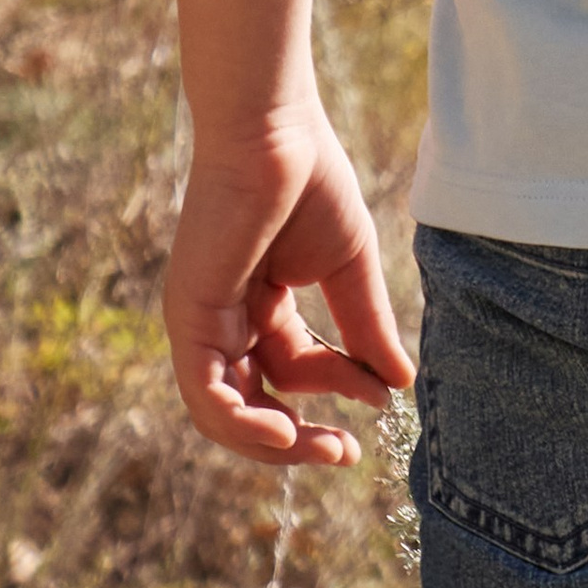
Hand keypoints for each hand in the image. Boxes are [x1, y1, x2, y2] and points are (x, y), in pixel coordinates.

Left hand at [164, 99, 412, 467]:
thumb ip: (367, 326)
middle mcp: (224, 322)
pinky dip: (239, 422)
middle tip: (343, 454)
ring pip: (224, 411)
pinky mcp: (188, 319)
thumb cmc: (310, 183)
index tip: (381, 398)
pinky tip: (283, 430)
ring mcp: (202, 323)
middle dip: (298, 437)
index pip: (295, 369)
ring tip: (317, 449)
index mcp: (259, 306)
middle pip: (255, 403)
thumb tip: (400, 383)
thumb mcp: (349, 267)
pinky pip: (206, 392)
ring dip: (270, 442)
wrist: (275, 133)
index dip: (340, 387)